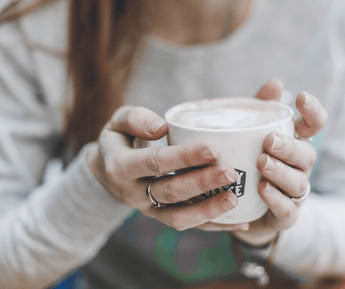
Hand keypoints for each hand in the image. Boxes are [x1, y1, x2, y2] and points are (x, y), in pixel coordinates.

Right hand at [87, 106, 248, 230]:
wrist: (105, 173)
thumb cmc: (119, 140)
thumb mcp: (116, 123)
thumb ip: (135, 118)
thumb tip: (161, 127)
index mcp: (120, 167)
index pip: (155, 162)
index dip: (184, 157)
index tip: (213, 150)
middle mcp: (133, 193)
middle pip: (171, 192)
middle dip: (202, 184)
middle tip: (231, 174)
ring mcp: (148, 209)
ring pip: (178, 216)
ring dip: (208, 210)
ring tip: (234, 198)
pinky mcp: (161, 217)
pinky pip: (188, 225)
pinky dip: (214, 225)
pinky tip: (239, 220)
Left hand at [231, 79, 326, 245]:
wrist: (246, 209)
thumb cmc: (250, 163)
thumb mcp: (252, 135)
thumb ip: (262, 111)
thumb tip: (275, 83)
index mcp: (296, 143)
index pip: (315, 125)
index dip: (313, 111)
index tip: (301, 97)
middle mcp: (300, 166)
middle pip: (307, 155)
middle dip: (290, 147)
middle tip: (269, 141)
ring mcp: (295, 191)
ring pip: (298, 181)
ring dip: (281, 172)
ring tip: (262, 163)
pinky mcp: (286, 214)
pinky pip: (287, 208)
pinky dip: (276, 198)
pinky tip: (262, 189)